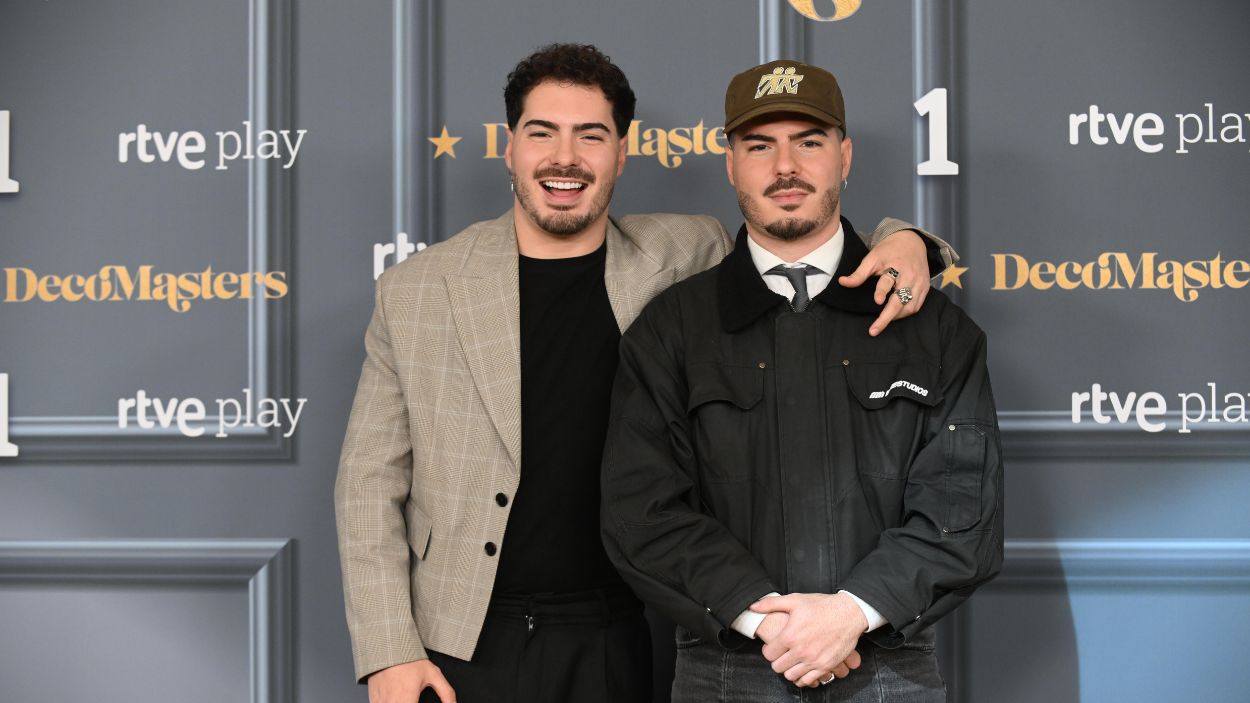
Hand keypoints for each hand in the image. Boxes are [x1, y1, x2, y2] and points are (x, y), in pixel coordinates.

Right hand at [368, 659, 455, 702]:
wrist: (387, 647)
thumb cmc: (408, 660)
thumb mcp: (433, 674)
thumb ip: (446, 693)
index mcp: (406, 700)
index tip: (417, 702)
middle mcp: (391, 702)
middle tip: (412, 699)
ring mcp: (380, 702)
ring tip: (405, 698)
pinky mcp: (373, 700)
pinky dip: (389, 702)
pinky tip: (396, 698)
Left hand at [752, 592, 866, 686]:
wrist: (849, 613)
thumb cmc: (822, 606)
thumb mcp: (795, 600)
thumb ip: (771, 604)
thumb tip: (753, 607)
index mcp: (790, 635)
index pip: (768, 654)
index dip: (768, 651)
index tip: (773, 647)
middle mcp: (801, 651)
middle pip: (778, 667)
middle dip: (777, 661)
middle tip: (782, 654)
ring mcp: (814, 660)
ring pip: (791, 676)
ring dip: (789, 670)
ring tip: (792, 661)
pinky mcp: (826, 666)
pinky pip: (808, 681)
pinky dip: (803, 677)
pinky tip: (803, 667)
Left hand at [838, 229, 930, 336]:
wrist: (911, 242)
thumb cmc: (889, 251)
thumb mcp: (872, 257)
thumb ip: (859, 273)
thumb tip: (842, 282)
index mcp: (895, 266)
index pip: (888, 281)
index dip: (882, 291)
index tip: (877, 301)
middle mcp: (909, 275)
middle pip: (900, 299)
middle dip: (887, 316)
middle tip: (874, 329)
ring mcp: (919, 282)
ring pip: (910, 306)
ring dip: (896, 317)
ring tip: (882, 322)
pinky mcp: (925, 287)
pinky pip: (917, 306)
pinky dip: (906, 313)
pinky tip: (895, 315)